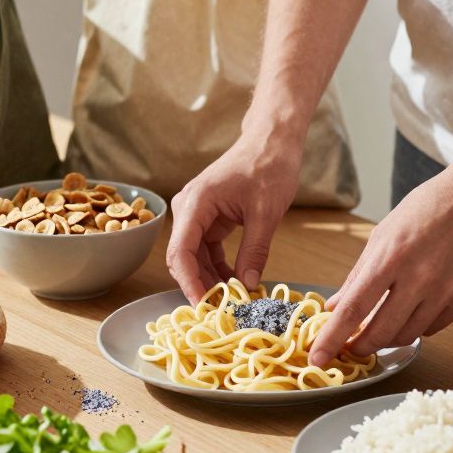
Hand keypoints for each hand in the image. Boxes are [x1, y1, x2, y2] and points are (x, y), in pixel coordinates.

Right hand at [167, 130, 302, 302]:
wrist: (271, 142)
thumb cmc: (269, 167)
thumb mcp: (266, 213)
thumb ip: (255, 251)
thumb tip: (247, 286)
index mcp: (196, 203)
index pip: (180, 251)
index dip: (189, 282)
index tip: (204, 306)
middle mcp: (188, 209)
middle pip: (182, 258)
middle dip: (199, 285)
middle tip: (221, 311)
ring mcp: (196, 214)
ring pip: (194, 257)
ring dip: (210, 279)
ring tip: (232, 300)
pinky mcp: (208, 219)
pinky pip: (206, 250)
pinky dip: (218, 268)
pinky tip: (235, 282)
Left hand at [308, 166, 452, 366]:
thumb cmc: (427, 208)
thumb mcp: (383, 234)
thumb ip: (358, 275)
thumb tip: (335, 307)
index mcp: (392, 257)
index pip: (354, 309)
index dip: (333, 338)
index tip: (318, 356)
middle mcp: (420, 278)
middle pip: (381, 332)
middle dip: (359, 347)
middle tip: (349, 347)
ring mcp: (446, 291)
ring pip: (408, 336)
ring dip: (387, 339)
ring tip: (379, 328)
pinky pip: (433, 328)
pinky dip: (416, 327)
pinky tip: (410, 313)